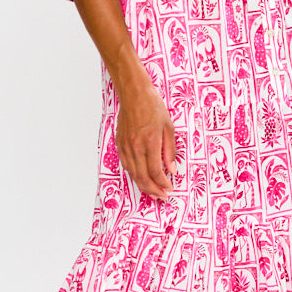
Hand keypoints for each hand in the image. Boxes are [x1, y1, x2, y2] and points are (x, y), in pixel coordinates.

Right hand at [115, 83, 176, 198]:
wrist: (134, 94)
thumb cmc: (153, 107)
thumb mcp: (168, 127)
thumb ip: (170, 151)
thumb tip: (172, 170)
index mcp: (149, 142)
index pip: (155, 171)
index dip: (163, 183)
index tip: (170, 188)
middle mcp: (135, 147)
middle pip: (143, 177)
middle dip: (153, 190)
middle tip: (162, 196)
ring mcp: (125, 146)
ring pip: (133, 174)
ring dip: (143, 186)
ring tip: (153, 192)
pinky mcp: (119, 144)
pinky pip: (126, 165)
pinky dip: (134, 175)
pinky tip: (141, 178)